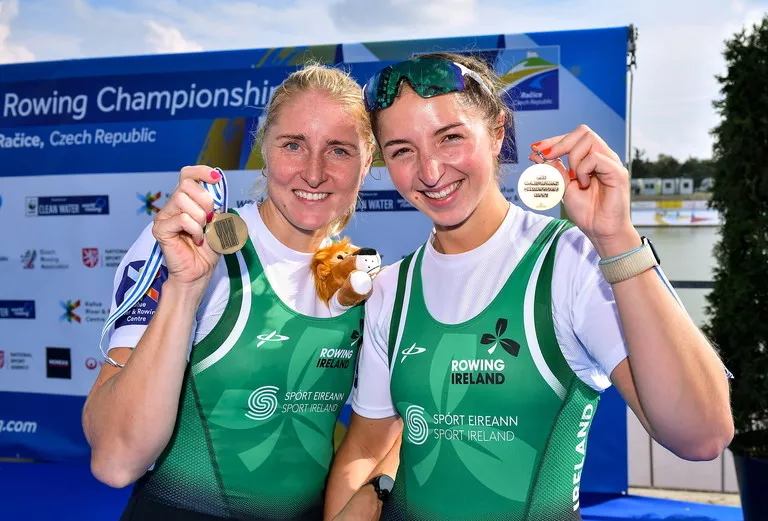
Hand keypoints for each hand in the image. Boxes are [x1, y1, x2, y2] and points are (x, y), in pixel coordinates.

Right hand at [152, 165, 221, 290]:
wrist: (200, 272)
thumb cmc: (209, 249)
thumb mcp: (220, 223)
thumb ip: (217, 206)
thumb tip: (216, 189)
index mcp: (187, 201)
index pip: (187, 174)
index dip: (201, 172)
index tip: (216, 178)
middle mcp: (172, 205)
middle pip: (186, 185)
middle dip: (205, 200)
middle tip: (209, 219)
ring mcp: (164, 216)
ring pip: (182, 200)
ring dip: (200, 217)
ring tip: (202, 232)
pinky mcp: (160, 229)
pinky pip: (182, 219)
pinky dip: (195, 229)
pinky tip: (196, 240)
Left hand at [530, 124, 639, 256]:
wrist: (600, 231)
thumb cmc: (586, 212)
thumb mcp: (563, 188)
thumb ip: (554, 170)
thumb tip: (536, 155)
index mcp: (590, 159)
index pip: (574, 137)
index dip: (554, 140)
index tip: (535, 148)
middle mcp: (603, 157)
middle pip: (583, 132)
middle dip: (560, 143)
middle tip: (547, 157)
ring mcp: (611, 163)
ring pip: (589, 140)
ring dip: (573, 158)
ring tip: (573, 178)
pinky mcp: (617, 172)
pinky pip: (595, 158)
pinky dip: (583, 169)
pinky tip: (583, 184)